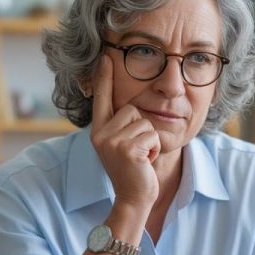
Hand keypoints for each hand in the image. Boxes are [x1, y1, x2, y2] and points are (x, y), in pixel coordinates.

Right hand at [89, 55, 160, 209]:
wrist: (134, 199)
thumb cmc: (134, 172)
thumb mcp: (123, 146)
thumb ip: (121, 126)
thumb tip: (130, 107)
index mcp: (98, 131)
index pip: (102, 99)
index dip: (104, 78)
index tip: (106, 56)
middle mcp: (101, 134)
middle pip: (134, 109)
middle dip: (144, 128)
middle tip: (138, 151)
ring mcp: (112, 142)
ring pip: (145, 122)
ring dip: (151, 140)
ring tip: (142, 157)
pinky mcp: (127, 149)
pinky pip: (152, 135)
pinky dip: (155, 148)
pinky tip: (146, 162)